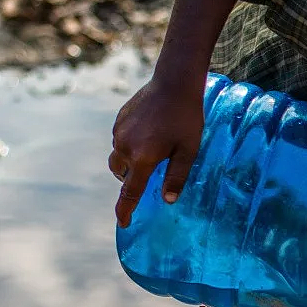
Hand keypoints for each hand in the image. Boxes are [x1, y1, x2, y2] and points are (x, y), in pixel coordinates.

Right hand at [109, 74, 205, 227]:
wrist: (174, 84)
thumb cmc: (186, 120)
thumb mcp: (188, 152)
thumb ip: (177, 177)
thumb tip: (168, 200)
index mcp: (142, 158)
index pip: (129, 192)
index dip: (125, 210)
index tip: (123, 223)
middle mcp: (125, 146)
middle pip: (120, 174)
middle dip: (130, 180)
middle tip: (151, 176)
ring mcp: (119, 131)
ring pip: (118, 157)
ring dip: (130, 163)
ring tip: (152, 155)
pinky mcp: (119, 119)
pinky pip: (120, 140)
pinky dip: (130, 146)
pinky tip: (149, 136)